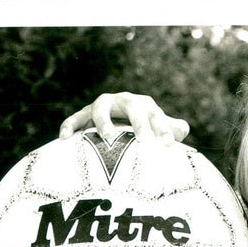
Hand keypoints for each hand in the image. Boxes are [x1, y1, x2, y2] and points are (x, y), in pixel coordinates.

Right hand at [58, 92, 188, 144]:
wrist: (118, 119)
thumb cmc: (144, 127)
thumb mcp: (157, 127)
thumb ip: (171, 129)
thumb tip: (183, 129)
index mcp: (144, 106)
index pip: (156, 115)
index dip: (163, 128)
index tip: (167, 144)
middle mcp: (124, 101)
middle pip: (133, 107)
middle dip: (139, 124)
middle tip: (144, 142)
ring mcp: (103, 106)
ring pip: (102, 108)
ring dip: (104, 121)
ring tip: (107, 136)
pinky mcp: (85, 114)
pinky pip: (76, 119)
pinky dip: (70, 126)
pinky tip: (64, 139)